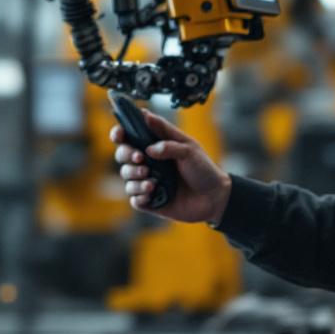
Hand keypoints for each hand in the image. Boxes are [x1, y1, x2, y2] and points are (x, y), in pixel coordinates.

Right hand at [111, 111, 231, 223]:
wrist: (214, 197)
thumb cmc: (203, 169)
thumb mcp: (189, 150)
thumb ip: (168, 142)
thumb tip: (147, 145)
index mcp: (156, 145)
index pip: (131, 135)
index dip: (120, 133)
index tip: (120, 134)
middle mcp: (148, 162)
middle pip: (122, 154)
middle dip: (127, 154)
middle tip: (140, 158)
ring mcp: (147, 180)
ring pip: (126, 176)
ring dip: (135, 176)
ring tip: (152, 180)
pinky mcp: (150, 200)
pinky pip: (134, 198)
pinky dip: (139, 195)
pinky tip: (151, 192)